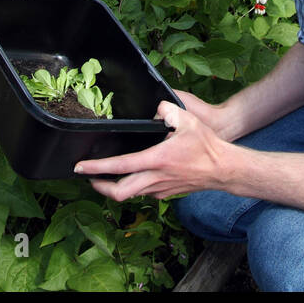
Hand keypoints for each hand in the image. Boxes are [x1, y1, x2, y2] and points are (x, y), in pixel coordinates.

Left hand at [74, 99, 229, 200]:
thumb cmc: (206, 146)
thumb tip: (157, 108)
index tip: (80, 167)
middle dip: (99, 186)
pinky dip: (132, 187)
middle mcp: (155, 179)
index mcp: (156, 160)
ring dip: (115, 187)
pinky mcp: (166, 194)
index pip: (119, 167)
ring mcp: (160, 189)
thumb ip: (168, 109)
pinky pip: (143, 193)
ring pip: (130, 194)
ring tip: (105, 177)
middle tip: (88, 177)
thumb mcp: (187, 119)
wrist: (223, 169)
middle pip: (118, 192)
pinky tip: (132, 176)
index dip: (96, 168)